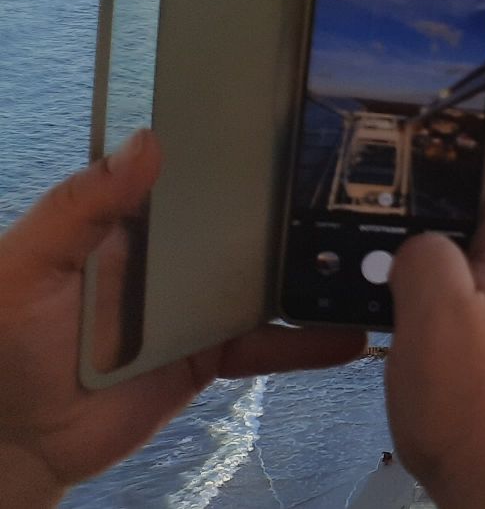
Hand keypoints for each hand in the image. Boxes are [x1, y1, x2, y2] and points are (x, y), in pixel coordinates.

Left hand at [0, 131, 364, 508]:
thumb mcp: (26, 265)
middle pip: (248, 221)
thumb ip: (79, 207)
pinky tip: (352, 333)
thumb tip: (147, 142)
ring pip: (272, 278)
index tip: (297, 118)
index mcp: (135, 220)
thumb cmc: (4, 343)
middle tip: (362, 183)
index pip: (196, 170)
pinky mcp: (215, 353)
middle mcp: (178, 254)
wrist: (15, 441)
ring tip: (374, 255)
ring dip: (318, 268)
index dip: (240, 145)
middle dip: (299, 202)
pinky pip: (270, 344)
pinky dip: (311, 341)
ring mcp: (201, 304)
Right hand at [386, 169, 484, 508]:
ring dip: (439, 289)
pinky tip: (422, 354)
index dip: (467, 173)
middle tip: (395, 263)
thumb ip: (423, 254)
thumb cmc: (474, 407)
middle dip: (439, 240)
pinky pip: (480, 323)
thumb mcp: (430, 310)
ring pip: (480, 279)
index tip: (423, 188)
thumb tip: (419, 240)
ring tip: (401, 313)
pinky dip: (449, 328)